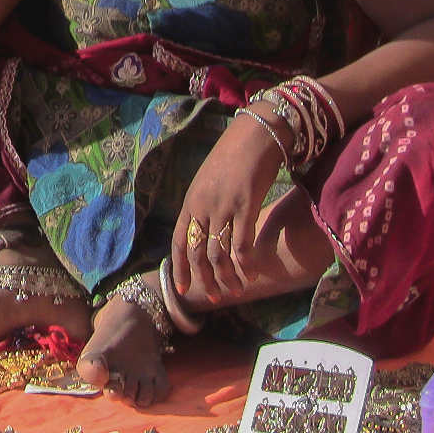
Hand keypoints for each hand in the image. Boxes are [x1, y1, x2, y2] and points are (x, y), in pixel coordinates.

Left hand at [170, 111, 288, 302]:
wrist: (255, 134)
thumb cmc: (234, 155)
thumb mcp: (208, 180)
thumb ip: (204, 204)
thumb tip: (205, 229)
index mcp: (190, 201)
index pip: (178, 241)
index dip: (179, 267)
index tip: (182, 288)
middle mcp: (202, 206)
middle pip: (197, 253)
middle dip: (204, 279)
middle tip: (213, 298)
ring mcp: (223, 206)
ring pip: (218, 253)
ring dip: (226, 276)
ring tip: (235, 290)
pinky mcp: (246, 206)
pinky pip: (242, 243)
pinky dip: (246, 263)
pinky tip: (252, 273)